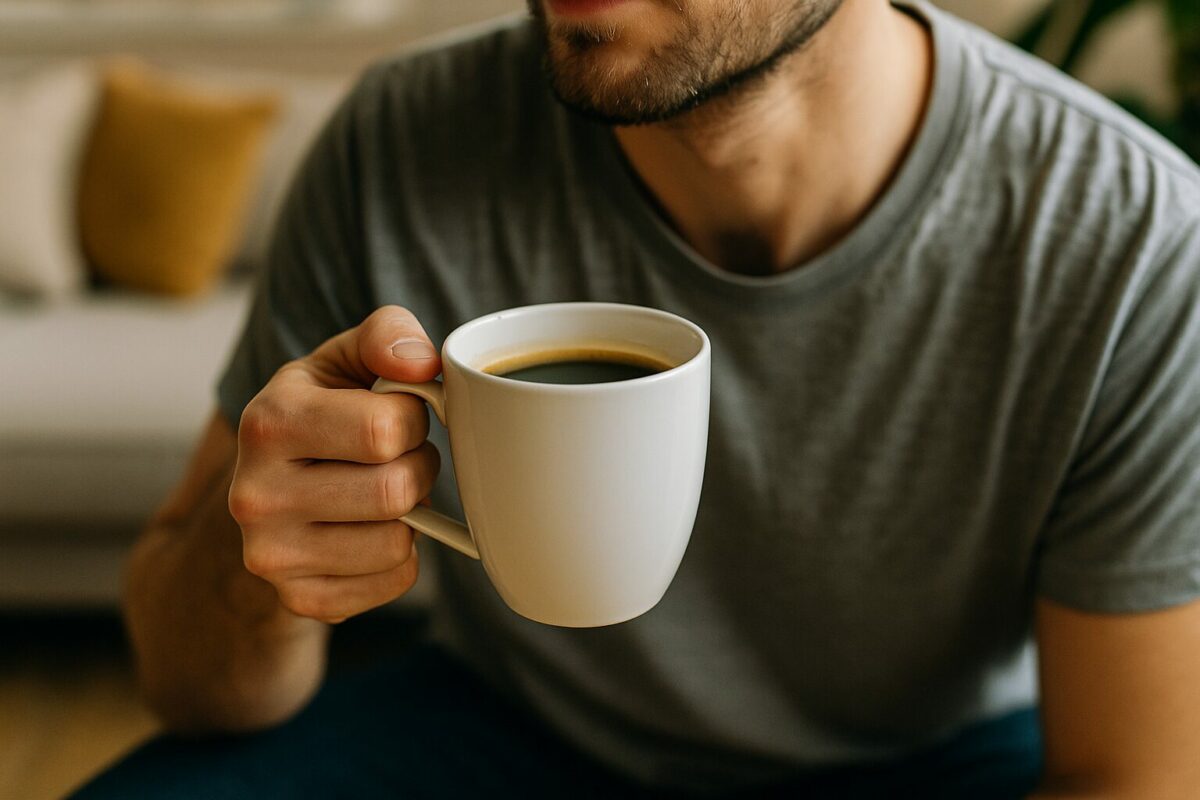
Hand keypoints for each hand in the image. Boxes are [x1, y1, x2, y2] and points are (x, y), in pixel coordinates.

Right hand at [229, 306, 442, 623]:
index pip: (386, 428)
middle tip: (400, 457)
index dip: (413, 419)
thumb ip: (388, 336)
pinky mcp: (299, 597)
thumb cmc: (325, 412)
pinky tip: (372, 530)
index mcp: (269, 421)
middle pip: (394, 491)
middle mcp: (255, 493)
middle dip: (417, 468)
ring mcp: (271, 554)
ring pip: (397, 542)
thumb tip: (421, 363)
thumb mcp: (346, 359)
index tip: (398, 415)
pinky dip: (401, 556)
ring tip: (384, 491)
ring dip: (412, 515)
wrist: (272, 488)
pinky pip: (394, 581)